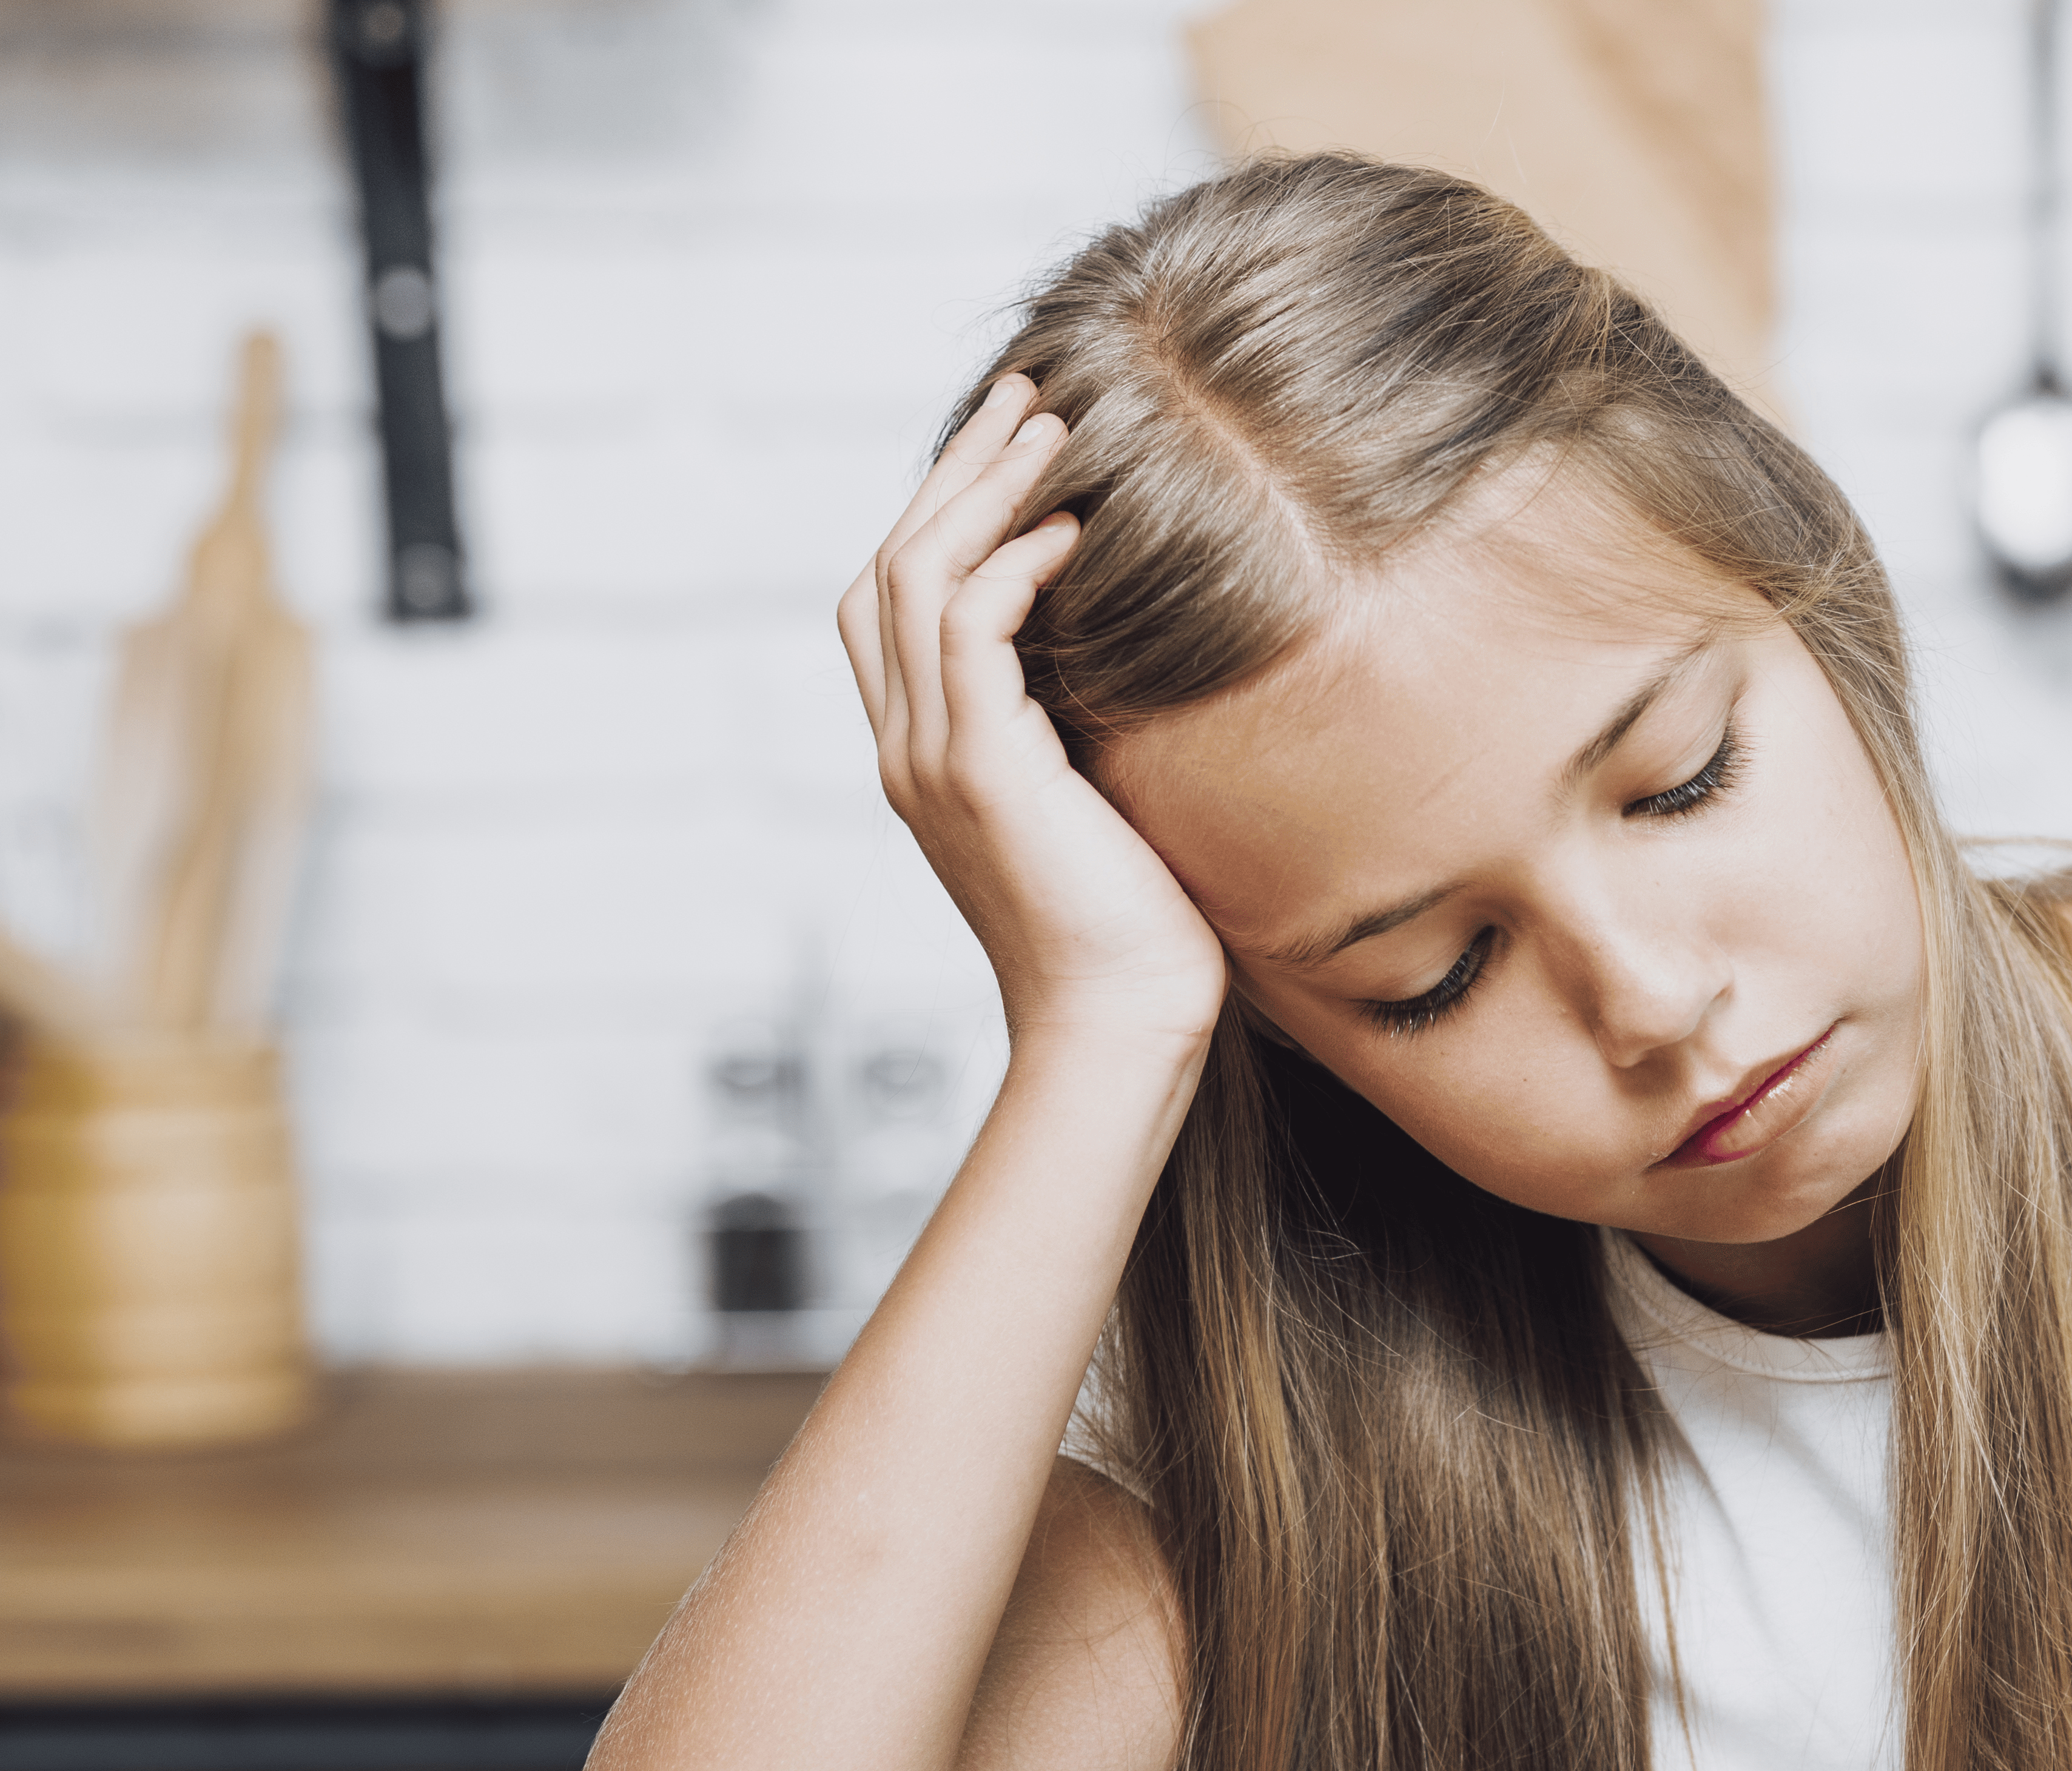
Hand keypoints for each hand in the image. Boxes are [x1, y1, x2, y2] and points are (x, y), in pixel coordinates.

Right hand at [839, 375, 1226, 1050]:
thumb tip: (1128, 657)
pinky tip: (1074, 529)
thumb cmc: (1136, 935)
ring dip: (985, 489)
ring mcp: (931, 758)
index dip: (941, 511)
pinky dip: (1014, 563)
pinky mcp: (980, 770)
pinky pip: (968, 629)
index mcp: (927, 755)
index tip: (1015, 447)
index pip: (893, 602)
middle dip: (957, 470)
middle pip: (891, 564)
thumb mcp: (1101, 806)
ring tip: (1054, 426)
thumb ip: (1079, 732)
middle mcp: (908, 748)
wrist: (1120, 1029)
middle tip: (1026, 395)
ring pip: (917, 575)